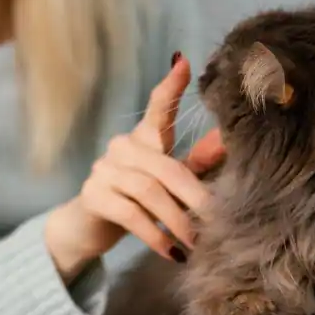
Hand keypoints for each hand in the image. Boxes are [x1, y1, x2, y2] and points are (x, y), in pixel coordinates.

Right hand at [45, 54, 225, 279]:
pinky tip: (172, 252)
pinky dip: (155, 235)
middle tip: (216, 220)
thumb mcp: (168, 182)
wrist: (88, 229)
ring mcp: (104, 169)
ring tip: (197, 242)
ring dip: (178, 221)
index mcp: (143, 140)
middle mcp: (122, 147)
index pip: (156, 108)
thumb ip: (195, 162)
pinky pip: (131, 214)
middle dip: (194, 195)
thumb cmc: (135, 201)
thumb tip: (227, 140)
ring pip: (149, 191)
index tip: (183, 62)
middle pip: (165, 165)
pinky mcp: (94, 195)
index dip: (169, 85)